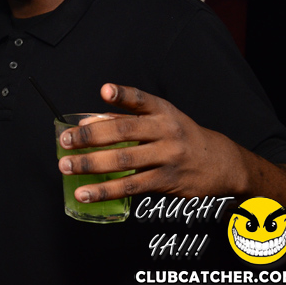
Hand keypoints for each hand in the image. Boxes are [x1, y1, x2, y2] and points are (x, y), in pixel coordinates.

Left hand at [57, 83, 246, 203]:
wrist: (221, 164)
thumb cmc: (179, 137)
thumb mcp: (160, 120)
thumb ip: (124, 119)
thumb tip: (87, 123)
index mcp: (162, 111)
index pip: (141, 100)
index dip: (122, 95)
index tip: (105, 91)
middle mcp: (166, 131)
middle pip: (123, 132)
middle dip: (90, 136)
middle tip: (64, 140)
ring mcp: (167, 157)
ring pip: (123, 161)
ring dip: (91, 165)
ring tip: (66, 167)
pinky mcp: (166, 181)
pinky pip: (130, 186)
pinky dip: (105, 190)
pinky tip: (86, 193)